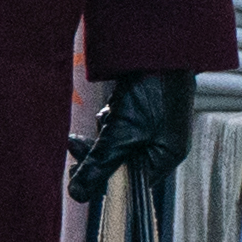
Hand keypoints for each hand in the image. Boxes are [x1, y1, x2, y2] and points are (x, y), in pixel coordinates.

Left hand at [71, 68, 196, 203]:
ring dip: (105, 133)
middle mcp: (163, 146)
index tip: (76, 173)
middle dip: (99, 153)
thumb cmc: (151, 91)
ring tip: (108, 115)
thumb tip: (76, 195)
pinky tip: (113, 106)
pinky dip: (112, 119)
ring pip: (118, 144)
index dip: (103, 182)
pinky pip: (122, 126)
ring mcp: (156, 128)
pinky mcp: (147, 112)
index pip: (131, 185)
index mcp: (166, 158)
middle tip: (75, 145)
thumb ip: (99, 165)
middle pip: (122, 164)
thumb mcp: (121, 133)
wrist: (159, 46)